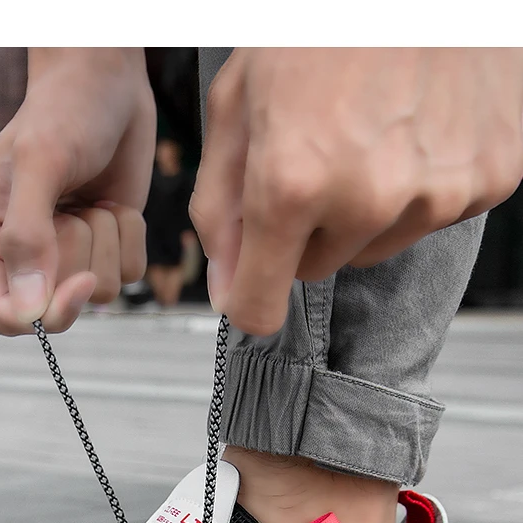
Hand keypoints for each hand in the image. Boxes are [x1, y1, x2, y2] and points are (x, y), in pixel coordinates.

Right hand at [0, 48, 155, 333]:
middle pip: (57, 309)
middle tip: (75, 209)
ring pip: (99, 294)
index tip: (81, 283)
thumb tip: (30, 306)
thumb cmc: (62, 110)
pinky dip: (130, 238)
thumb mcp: (39, 163)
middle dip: (80, 259)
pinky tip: (111, 201)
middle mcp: (17, 257)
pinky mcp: (103, 250)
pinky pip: (129, 276)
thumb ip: (28, 235)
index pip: (4, 316)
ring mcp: (63, 256)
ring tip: (91, 198)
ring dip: (107, 242)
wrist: (105, 82)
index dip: (44, 313)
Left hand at [191, 48, 522, 334]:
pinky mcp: (491, 178)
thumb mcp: (239, 101)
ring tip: (371, 129)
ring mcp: (437, 192)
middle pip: (316, 268)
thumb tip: (227, 289)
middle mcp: (367, 198)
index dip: (250, 297)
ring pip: (375, 246)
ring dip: (365, 207)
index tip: (249, 288)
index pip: (261, 304)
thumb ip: (220, 206)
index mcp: (293, 180)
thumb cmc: (322, 20)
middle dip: (306, 226)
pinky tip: (419, 124)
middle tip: (318, 149)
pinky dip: (422, 184)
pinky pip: (435, 217)